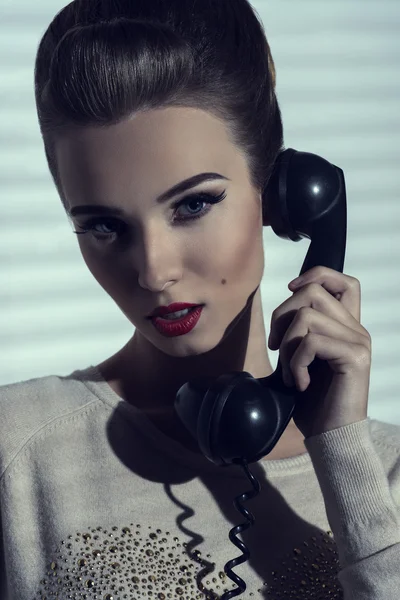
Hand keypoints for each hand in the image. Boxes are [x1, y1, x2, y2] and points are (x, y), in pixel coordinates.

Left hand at [268, 266, 371, 438]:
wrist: (330, 436)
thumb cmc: (315, 402)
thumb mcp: (300, 360)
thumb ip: (297, 334)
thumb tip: (278, 317)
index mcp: (346, 327)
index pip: (344, 281)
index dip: (316, 275)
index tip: (290, 290)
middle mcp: (356, 329)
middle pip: (313, 291)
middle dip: (282, 315)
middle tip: (276, 347)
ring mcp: (358, 342)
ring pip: (307, 316)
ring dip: (287, 345)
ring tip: (291, 372)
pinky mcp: (354, 358)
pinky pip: (311, 342)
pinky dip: (295, 363)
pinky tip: (300, 384)